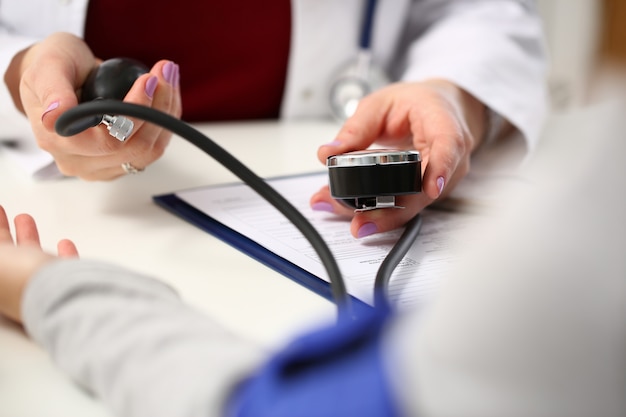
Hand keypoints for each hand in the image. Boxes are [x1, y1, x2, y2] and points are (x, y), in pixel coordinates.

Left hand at [0, 205, 77, 322]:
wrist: (60, 294)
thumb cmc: (19, 280)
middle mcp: (15, 287)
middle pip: (6, 256)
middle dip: (2, 232)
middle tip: (0, 214)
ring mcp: (42, 286)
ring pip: (31, 257)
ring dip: (27, 236)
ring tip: (24, 219)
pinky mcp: (68, 284)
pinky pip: (62, 266)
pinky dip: (62, 254)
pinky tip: (63, 244)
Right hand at [4, 32, 181, 180]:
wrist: (58, 77)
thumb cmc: (52, 67)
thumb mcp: (47, 65)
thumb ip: (51, 88)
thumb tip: (55, 115)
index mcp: (56, 141)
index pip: (108, 140)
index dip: (135, 112)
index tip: (148, 80)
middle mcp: (78, 161)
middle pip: (135, 147)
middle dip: (158, 107)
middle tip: (165, 71)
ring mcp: (101, 167)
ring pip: (150, 151)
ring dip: (167, 114)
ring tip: (168, 77)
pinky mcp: (120, 165)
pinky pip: (152, 149)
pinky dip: (165, 121)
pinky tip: (166, 95)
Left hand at [311, 80, 485, 237]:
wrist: (435, 109)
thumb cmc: (413, 103)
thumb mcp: (379, 104)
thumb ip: (355, 128)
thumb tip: (328, 152)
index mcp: (442, 121)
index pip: (449, 145)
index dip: (440, 168)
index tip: (430, 189)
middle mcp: (450, 154)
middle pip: (427, 189)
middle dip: (392, 211)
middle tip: (360, 223)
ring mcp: (443, 177)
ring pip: (414, 204)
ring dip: (378, 214)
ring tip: (341, 212)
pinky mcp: (429, 192)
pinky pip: (406, 205)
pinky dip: (377, 210)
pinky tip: (350, 210)